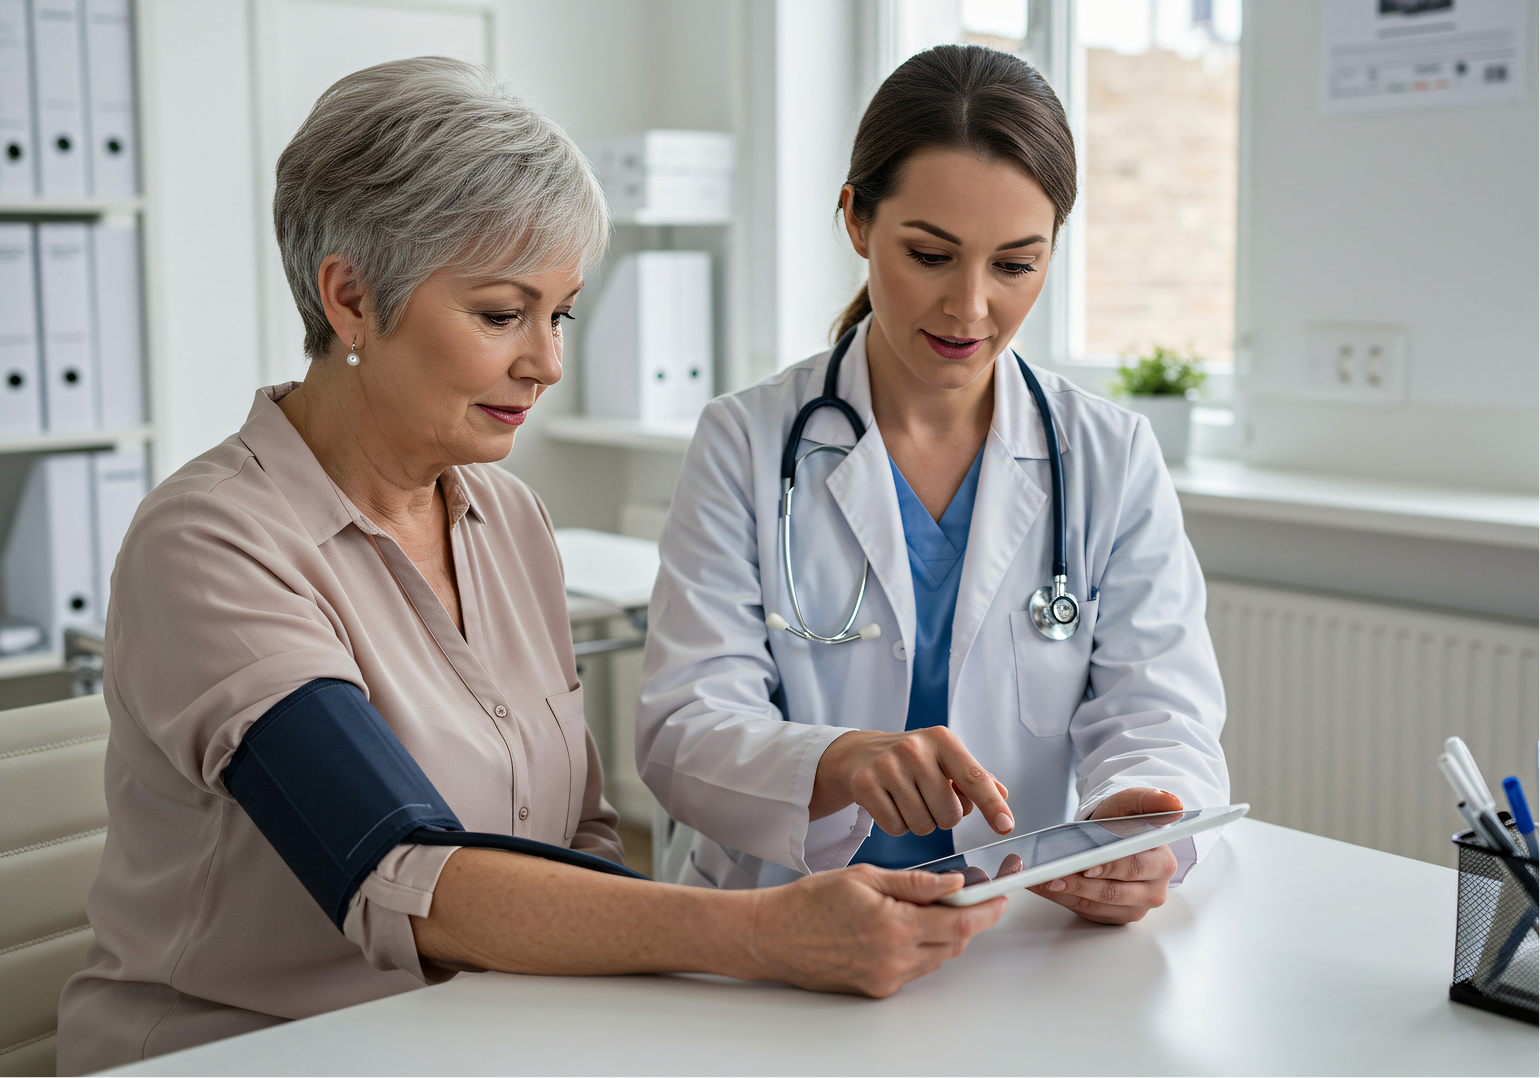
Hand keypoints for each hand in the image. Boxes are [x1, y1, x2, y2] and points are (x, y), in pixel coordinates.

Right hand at [747, 865, 1006, 996]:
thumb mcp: (864, 877)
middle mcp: (895, 958)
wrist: (773, 936)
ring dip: (946, 932)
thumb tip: (954, 881)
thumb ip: (914, 883)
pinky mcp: (878, 988)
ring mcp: (887, 977)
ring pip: (938, 956)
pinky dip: (922, 947)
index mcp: (894, 925)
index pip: (961, 921)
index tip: (1001, 896)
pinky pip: (916, 968)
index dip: (988, 909)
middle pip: (955, 941)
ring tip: (931, 906)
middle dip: (969, 918)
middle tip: (971, 894)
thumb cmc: (810, 902)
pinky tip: (906, 926)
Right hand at [810, 727, 1013, 836]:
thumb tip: (1003, 794)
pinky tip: (891, 805)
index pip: (974, 778)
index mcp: (942, 739)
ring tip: (910, 801)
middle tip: (930, 801)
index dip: (992, 805)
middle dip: (945, 818)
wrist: (859, 754)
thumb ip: (973, 777)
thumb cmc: (911, 760)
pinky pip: (896, 828)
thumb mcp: (944, 758)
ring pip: (923, 825)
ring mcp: (888, 766)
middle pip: (950, 814)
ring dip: (921, 823)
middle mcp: (915, 748)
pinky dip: (898, 825)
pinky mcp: (865, 785)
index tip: (1005, 826)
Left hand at [1026, 788, 1182, 925]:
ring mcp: (1135, 907)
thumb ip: (1149, 800)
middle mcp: (1153, 891)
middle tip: (1050, 875)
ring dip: (1063, 893)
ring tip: (1037, 880)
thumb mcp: (1132, 803)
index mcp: (1162, 863)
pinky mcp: (1116, 917)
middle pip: (1112, 891)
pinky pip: (1086, 912)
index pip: (1134, 867)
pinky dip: (1062, 898)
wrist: (1116, 837)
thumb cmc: (1123, 822)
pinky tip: (1042, 886)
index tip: (1086, 866)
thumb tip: (1172, 803)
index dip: (1110, 867)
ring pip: (1096, 905)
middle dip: (1078, 884)